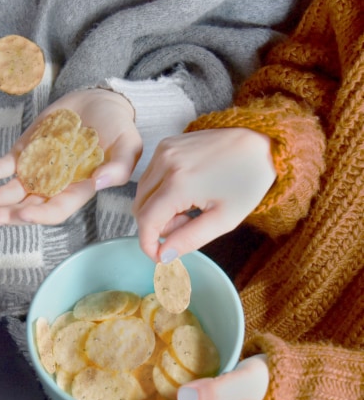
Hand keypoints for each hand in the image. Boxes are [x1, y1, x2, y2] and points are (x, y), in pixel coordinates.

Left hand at [0, 88, 141, 224]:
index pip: (58, 208)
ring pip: (16, 188)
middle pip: (32, 204)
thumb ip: (119, 166)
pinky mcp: (29, 148)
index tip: (25, 214)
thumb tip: (100, 183)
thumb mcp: (129, 145)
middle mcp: (57, 182)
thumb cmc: (118, 126)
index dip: (42, 214)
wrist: (100, 100)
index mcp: (80, 188)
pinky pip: (10, 163)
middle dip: (12, 212)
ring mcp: (40, 166)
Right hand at [132, 128, 274, 261]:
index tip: (160, 256)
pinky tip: (185, 192)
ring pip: (142, 194)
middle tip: (187, 226)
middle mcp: (165, 163)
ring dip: (158, 210)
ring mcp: (163, 151)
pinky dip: (160, 193)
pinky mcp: (165, 145)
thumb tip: (163, 255)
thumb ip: (190, 239)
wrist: (260, 143)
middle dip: (158, 227)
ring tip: (189, 209)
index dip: (148, 244)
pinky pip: (150, 178)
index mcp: (179, 182)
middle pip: (139, 208)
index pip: (145, 221)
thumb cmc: (247, 181)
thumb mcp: (224, 220)